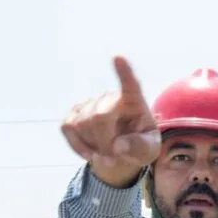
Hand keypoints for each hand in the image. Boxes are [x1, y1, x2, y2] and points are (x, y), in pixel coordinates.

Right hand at [61, 56, 161, 187]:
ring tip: (107, 155)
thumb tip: (118, 146)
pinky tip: (90, 153)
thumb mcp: (149, 151)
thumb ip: (140, 147)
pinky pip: (68, 128)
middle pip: (99, 117)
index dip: (124, 73)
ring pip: (82, 124)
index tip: (119, 58)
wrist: (122, 152)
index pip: (130, 85)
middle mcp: (110, 97)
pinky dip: (78, 146)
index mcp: (134, 102)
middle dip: (105, 143)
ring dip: (93, 147)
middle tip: (114, 159)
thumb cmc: (140, 146)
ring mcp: (91, 103)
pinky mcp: (75, 113)